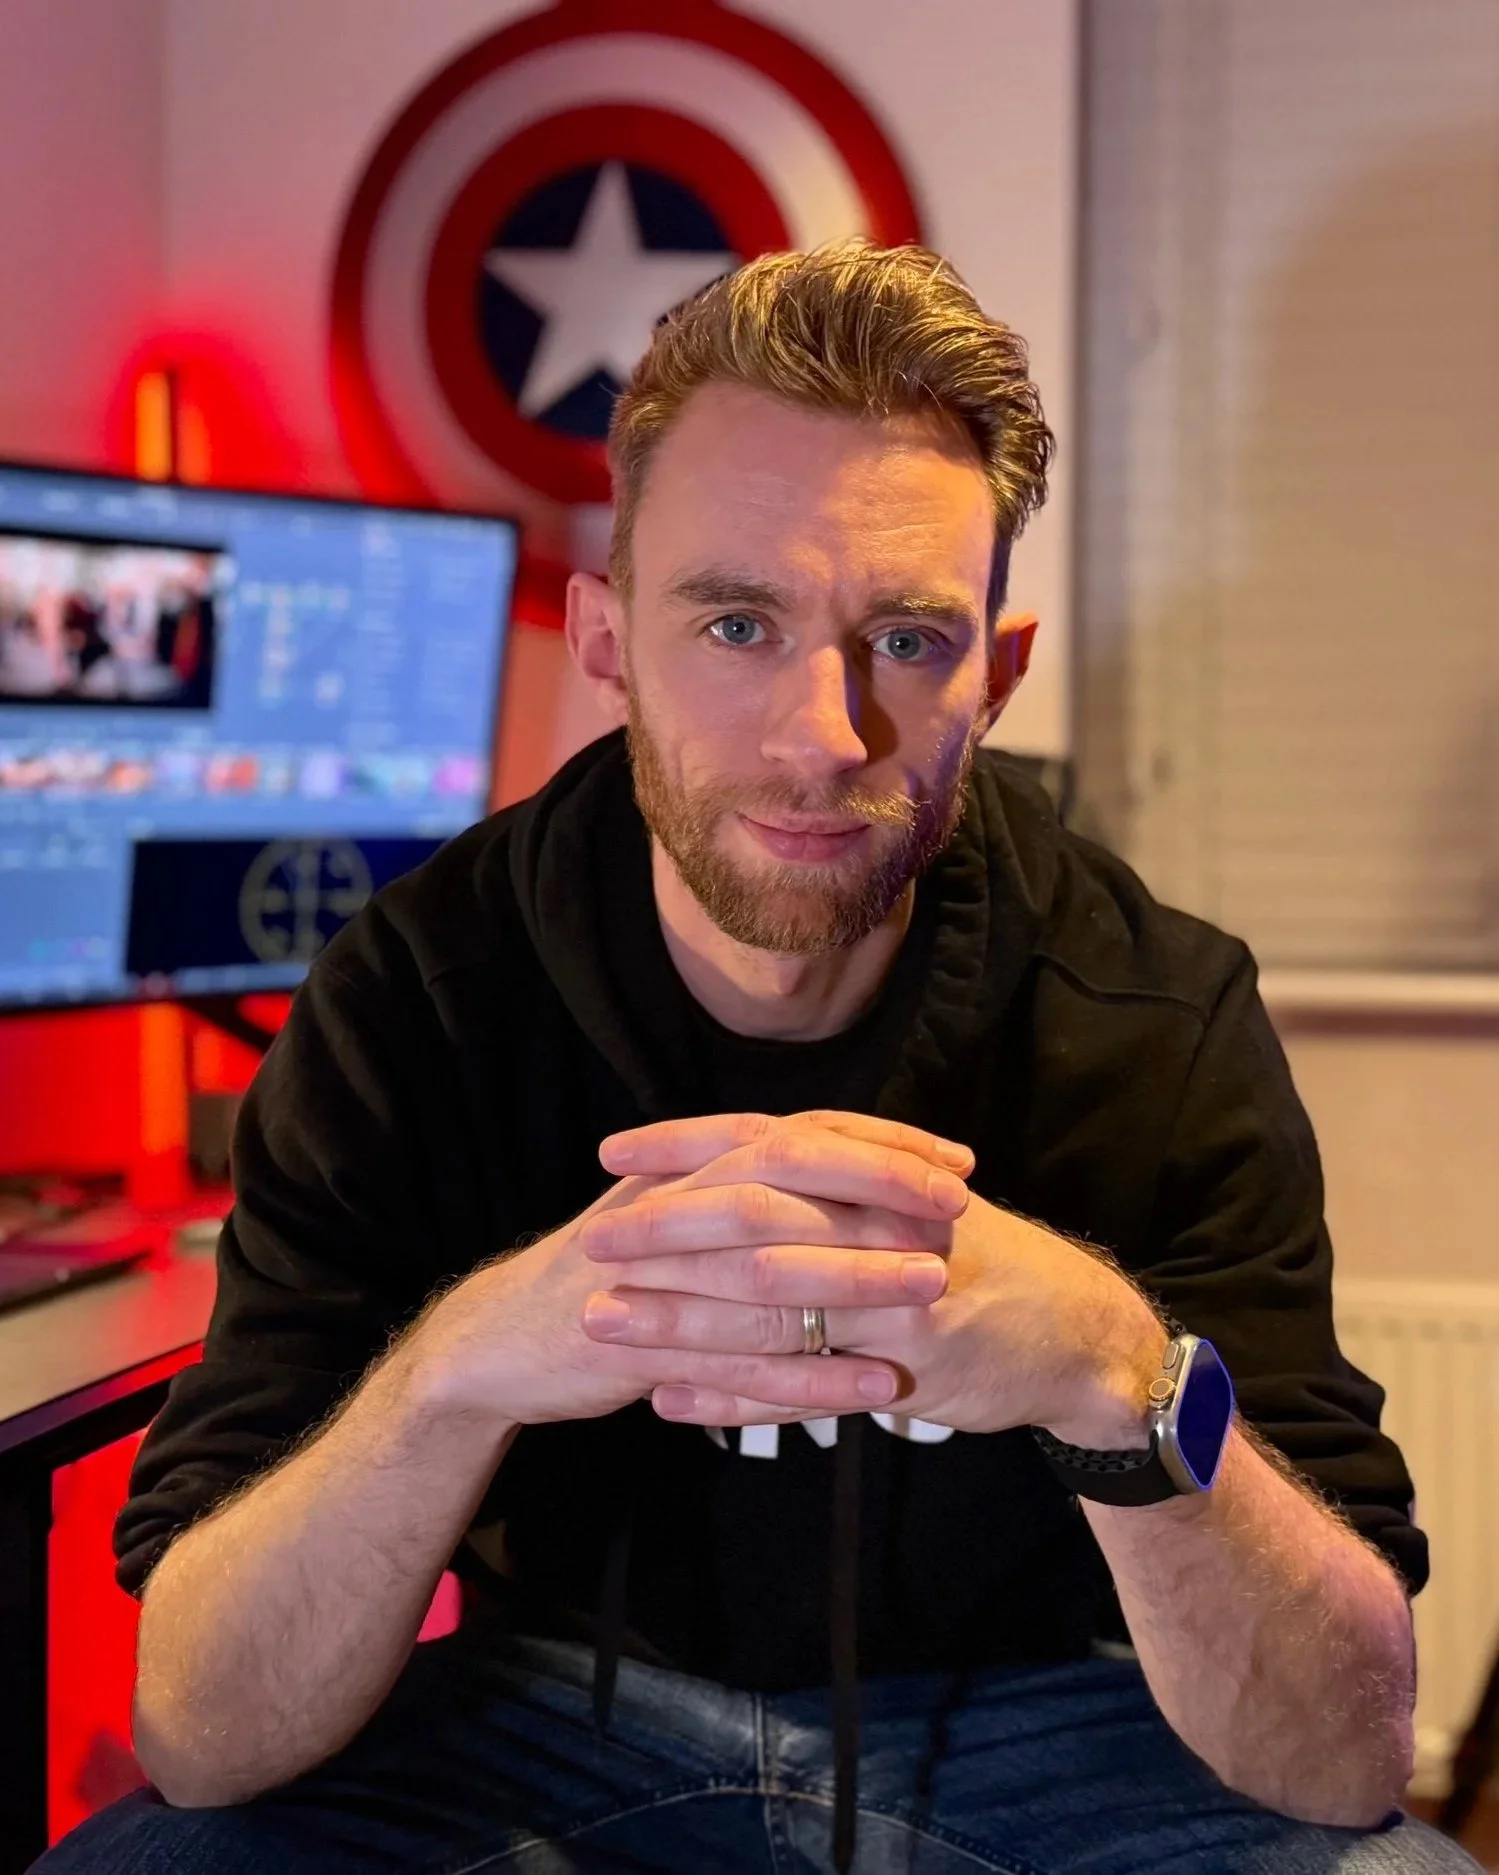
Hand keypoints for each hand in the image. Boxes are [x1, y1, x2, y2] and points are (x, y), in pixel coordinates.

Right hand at [408, 1112, 967, 1429]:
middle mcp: (675, 1207)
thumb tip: (838, 1175)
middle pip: (788, 1182)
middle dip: (879, 1191)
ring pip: (769, 1271)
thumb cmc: (607, 1277)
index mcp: (689, 1172)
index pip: (798, 1136)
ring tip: (936, 1290)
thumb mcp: (673, 1218)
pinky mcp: (643, 1347)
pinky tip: (873, 1389)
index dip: (879, 1143)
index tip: (953, 1160)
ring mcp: (656, 1277)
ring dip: (857, 1278)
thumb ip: (742, 1194)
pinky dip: (812, 1378)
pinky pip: (739, 1364)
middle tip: (959, 1209)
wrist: (498, 1340)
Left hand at [593, 1117, 1165, 1442]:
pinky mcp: (908, 1368)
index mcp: (877, 1177)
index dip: (685, 1147)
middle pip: (756, 1219)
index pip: (765, 1146)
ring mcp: (897, 1299)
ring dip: (679, 1315)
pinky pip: (805, 1385)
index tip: (612, 1154)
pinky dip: (734, 1394)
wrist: (1082, 1334)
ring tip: (604, 1320)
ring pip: (770, 1304)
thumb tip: (745, 1160)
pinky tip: (671, 1400)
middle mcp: (884, 1225)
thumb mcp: (917, 1203)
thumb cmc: (984, 1263)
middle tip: (592, 1240)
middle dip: (666, 1230)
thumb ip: (841, 1184)